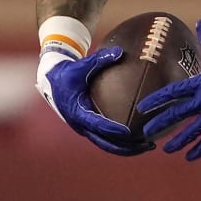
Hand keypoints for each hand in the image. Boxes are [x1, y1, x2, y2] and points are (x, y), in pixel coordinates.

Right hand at [37, 46, 153, 156]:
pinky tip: (138, 139)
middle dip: (127, 147)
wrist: (51, 81)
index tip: (130, 132)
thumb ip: (99, 60)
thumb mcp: (80, 66)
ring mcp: (84, 128)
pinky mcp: (88, 128)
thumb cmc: (66, 73)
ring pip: (107, 145)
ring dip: (127, 148)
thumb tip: (118, 52)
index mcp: (78, 112)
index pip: (98, 125)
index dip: (113, 130)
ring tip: (149, 145)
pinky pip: (106, 140)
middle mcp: (81, 125)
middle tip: (148, 143)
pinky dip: (120, 142)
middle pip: (106, 142)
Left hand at [138, 20, 200, 160]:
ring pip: (193, 130)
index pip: (175, 91)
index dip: (158, 99)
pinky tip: (190, 157)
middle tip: (147, 132)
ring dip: (179, 141)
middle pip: (179, 113)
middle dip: (162, 123)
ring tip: (167, 150)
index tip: (143, 107)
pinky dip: (200, 149)